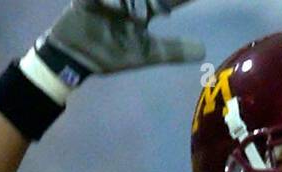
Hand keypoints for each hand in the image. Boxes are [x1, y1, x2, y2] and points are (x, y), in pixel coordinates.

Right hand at [40, 0, 204, 75]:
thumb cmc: (110, 53)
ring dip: (128, 2)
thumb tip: (204, 49)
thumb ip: (173, 49)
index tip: (184, 2)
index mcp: (146, 7)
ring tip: (124, 15)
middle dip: (147, 3)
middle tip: (139, 17)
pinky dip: (111, 0)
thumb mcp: (146, 53)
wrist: (76, 55)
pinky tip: (106, 6)